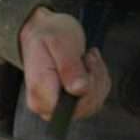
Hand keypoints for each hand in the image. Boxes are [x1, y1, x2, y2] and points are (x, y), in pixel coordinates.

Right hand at [18, 6, 110, 120]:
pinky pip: (98, 97)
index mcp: (39, 95)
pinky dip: (100, 78)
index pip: (70, 108)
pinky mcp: (73, 102)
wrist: (44, 31)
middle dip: (96, 79)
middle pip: (86, 106)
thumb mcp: (59, 43)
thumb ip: (69, 67)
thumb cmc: (49, 35)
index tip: (85, 63)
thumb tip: (79, 90)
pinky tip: (91, 64)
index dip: (86, 89)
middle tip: (88, 56)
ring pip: (95, 102)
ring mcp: (61, 106)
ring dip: (99, 77)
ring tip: (88, 57)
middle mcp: (48, 107)